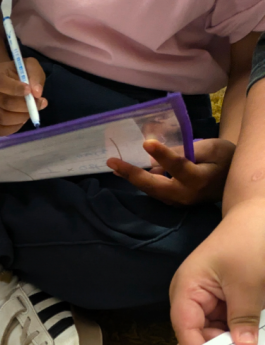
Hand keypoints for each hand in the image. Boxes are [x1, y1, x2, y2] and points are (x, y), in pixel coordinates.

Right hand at [0, 58, 46, 136]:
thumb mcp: (29, 67)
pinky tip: (22, 120)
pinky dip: (15, 127)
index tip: (30, 91)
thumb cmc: (17, 74)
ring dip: (22, 118)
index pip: (0, 83)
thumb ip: (34, 76)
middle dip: (25, 106)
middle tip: (39, 104)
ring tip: (30, 112)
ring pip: (3, 119)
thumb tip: (37, 93)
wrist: (3, 82)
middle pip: (5, 103)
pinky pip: (1, 130)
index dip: (16, 89)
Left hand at [107, 138, 234, 205]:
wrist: (232, 182)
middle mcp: (184, 195)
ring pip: (151, 189)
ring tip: (115, 165)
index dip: (162, 154)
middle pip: (154, 185)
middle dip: (131, 174)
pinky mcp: (173, 202)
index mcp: (198, 179)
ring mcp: (177, 202)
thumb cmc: (224, 160)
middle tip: (112, 162)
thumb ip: (186, 151)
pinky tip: (128, 171)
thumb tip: (157, 154)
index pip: (178, 165)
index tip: (147, 142)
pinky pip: (155, 190)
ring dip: (132, 177)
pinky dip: (142, 180)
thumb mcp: (212, 148)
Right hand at [169, 200, 264, 344]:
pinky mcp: (224, 300)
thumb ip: (243, 318)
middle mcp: (191, 297)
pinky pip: (228, 323)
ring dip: (233, 340)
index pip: (186, 329)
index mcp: (186, 290)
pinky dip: (240, 330)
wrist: (261, 213)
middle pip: (199, 334)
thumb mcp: (249, 283)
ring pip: (216, 332)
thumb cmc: (249, 238)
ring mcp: (207, 299)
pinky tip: (252, 337)